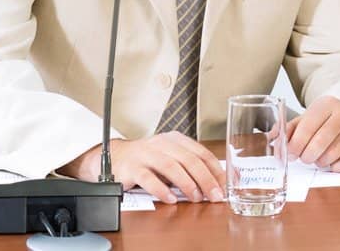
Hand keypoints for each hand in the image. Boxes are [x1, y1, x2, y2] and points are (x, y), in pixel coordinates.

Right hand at [69, 133, 223, 203]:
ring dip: (187, 184)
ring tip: (196, 197)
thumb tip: (213, 183)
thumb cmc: (148, 160)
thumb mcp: (170, 157)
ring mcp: (146, 154)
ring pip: (171, 167)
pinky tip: (171, 199)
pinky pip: (149, 179)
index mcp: (175, 139)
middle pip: (189, 160)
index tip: (224, 185)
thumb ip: (188, 166)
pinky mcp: (132, 168)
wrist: (116, 157)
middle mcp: (162, 144)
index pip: (201, 153)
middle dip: (205, 179)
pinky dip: (162, 189)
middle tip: (214, 195)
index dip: (215, 170)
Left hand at [285, 97, 339, 171]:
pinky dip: (334, 167)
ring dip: (320, 162)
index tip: (291, 153)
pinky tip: (333, 159)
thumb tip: (272, 139)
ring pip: (330, 157)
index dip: (295, 145)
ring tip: (319, 156)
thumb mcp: (308, 117)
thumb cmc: (327, 119)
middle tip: (305, 157)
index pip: (306, 129)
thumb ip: (289, 128)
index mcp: (327, 104)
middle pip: (318, 145)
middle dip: (306, 156)